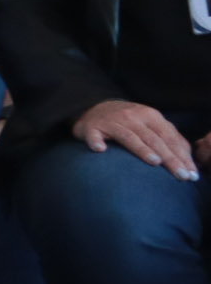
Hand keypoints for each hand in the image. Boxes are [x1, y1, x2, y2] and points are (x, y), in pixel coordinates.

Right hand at [74, 98, 199, 177]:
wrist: (93, 107)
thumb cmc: (128, 122)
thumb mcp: (150, 124)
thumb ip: (169, 137)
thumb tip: (188, 158)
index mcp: (150, 116)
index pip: (170, 138)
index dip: (182, 156)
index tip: (192, 174)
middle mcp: (133, 117)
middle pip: (154, 139)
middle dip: (170, 158)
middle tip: (182, 175)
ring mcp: (112, 122)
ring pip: (129, 137)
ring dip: (142, 149)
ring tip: (155, 162)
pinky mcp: (92, 128)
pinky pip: (94, 136)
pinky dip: (96, 142)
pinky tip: (100, 150)